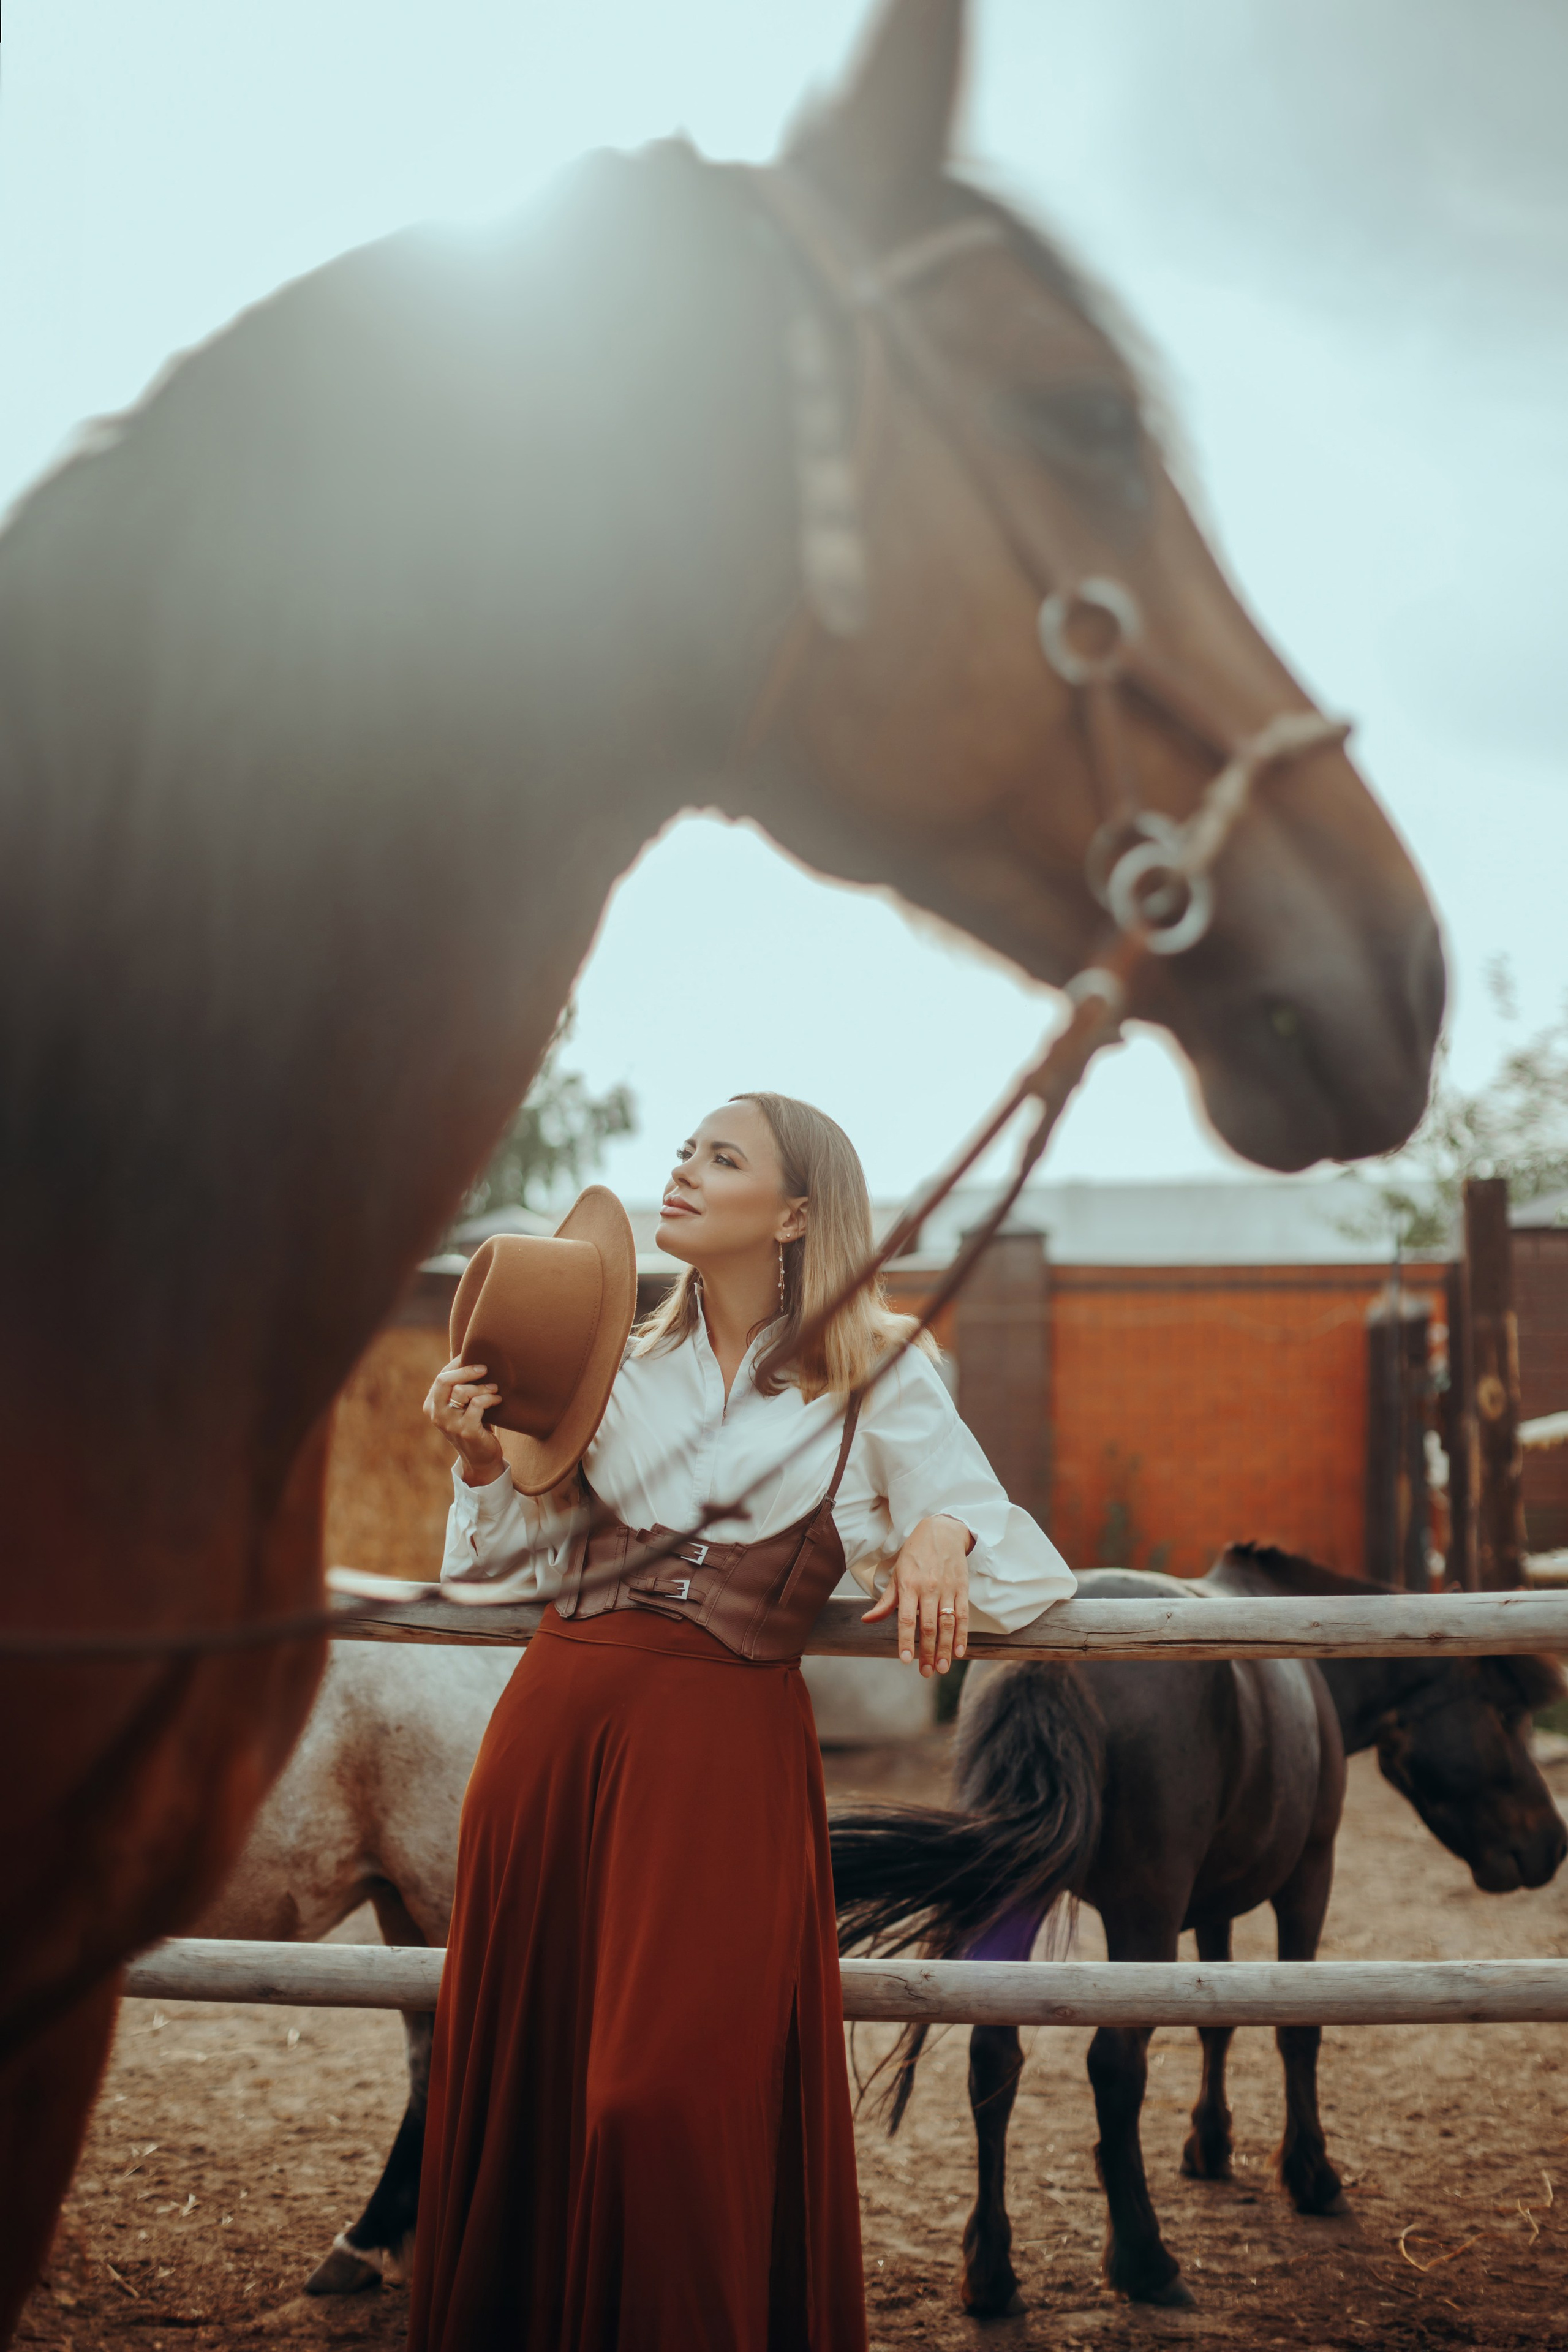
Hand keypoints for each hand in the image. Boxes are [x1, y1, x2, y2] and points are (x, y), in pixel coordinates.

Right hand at [424, 1358, 506, 1485]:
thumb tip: (465, 1353)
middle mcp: (436, 1414)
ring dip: (483, 1387)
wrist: (481, 1458)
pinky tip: (498, 1400)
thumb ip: (459, 1385)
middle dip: (466, 1370)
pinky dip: (490, 1398)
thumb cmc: (474, 1425)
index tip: (475, 1357)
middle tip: (485, 1368)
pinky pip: (477, 1405)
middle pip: (444, 1380)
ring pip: (462, 1391)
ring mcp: (449, 1424)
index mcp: (431, 1405)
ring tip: (494, 1388)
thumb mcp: (461, 1405)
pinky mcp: (466, 1431)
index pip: (442, 1376)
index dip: (458, 1364)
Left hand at [862, 1514, 971, 1676]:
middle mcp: (929, 1588)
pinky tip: (960, 1651)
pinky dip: (962, 1634)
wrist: (943, 1531)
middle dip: (927, 1651)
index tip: (905, 1660)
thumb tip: (867, 1620)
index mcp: (909, 1585)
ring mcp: (947, 1589)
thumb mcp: (897, 1573)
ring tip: (943, 1668)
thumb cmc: (915, 1554)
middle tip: (926, 1672)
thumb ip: (886, 1601)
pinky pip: (963, 1615)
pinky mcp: (962, 1588)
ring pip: (947, 1623)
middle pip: (929, 1625)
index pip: (907, 1618)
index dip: (906, 1640)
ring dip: (945, 1648)